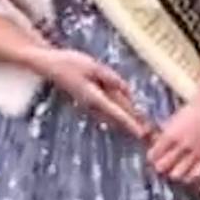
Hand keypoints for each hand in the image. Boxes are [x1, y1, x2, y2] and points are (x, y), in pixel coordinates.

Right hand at [31, 47, 150, 141]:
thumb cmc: (69, 63)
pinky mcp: (88, 100)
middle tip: (149, 136)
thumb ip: (112, 79)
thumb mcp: (94, 66)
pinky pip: (107, 109)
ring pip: (113, 114)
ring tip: (143, 130)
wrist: (49, 65)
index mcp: (94, 96)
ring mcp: (89, 104)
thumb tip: (127, 90)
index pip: (117, 112)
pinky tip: (127, 116)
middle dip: (133, 125)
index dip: (131, 122)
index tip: (141, 133)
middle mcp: (92, 104)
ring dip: (127, 121)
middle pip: (117, 116)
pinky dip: (118, 113)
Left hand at [150, 83, 199, 192]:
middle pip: (162, 168)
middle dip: (160, 166)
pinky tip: (187, 171)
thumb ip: (164, 134)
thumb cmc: (192, 110)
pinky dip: (189, 176)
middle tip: (162, 163)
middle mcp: (181, 146)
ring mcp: (195, 152)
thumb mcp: (173, 120)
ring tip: (174, 168)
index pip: (153, 155)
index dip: (151, 157)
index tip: (154, 155)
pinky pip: (196, 174)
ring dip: (173, 172)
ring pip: (177, 175)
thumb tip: (154, 145)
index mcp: (171, 134)